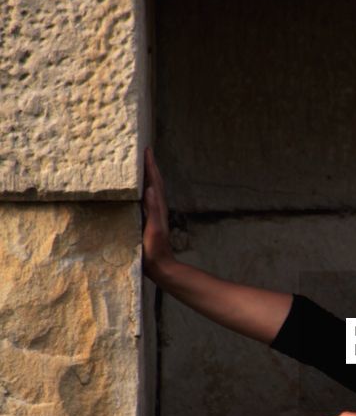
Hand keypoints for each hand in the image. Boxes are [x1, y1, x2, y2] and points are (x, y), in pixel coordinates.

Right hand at [141, 146, 176, 282]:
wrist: (161, 267)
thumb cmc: (156, 250)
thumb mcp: (154, 230)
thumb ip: (153, 210)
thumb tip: (150, 189)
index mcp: (157, 207)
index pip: (154, 181)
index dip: (151, 165)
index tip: (147, 149)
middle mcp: (156, 208)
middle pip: (153, 182)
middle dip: (148, 166)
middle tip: (142, 151)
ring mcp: (153, 214)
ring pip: (149, 190)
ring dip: (145, 176)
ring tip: (137, 165)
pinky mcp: (148, 221)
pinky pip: (144, 200)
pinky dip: (140, 190)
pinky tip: (134, 191)